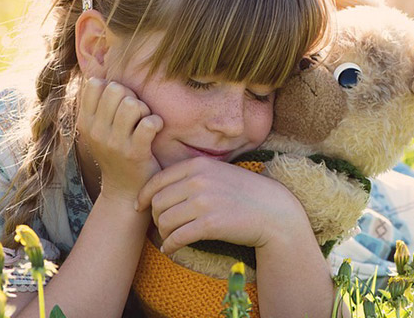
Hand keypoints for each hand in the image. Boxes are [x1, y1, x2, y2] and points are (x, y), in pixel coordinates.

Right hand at [76, 78, 163, 200]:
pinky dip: (156, 123)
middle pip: (116, 89)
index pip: (95, 84)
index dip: (112, 87)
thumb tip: (97, 71)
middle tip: (136, 114)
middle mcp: (96, 132)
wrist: (124, 191)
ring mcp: (114, 143)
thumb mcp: (99, 129)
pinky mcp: (135, 153)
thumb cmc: (116, 152)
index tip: (119, 104)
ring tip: (144, 122)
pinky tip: (155, 130)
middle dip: (131, 97)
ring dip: (144, 110)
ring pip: (132, 104)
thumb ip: (98, 103)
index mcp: (85, 122)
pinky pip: (149, 123)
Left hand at [136, 157, 309, 254]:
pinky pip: (177, 237)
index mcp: (198, 165)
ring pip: (164, 220)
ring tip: (169, 238)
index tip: (140, 207)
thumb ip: (192, 175)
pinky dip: (169, 246)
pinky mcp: (210, 224)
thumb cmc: (244, 193)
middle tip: (161, 226)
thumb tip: (161, 190)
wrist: (273, 211)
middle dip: (154, 217)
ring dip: (163, 233)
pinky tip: (171, 249)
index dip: (143, 196)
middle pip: (157, 202)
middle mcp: (198, 181)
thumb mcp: (218, 173)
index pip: (157, 180)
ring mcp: (204, 202)